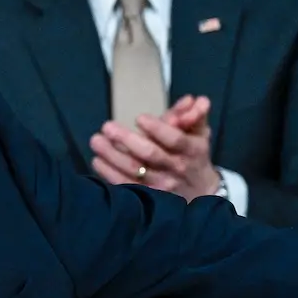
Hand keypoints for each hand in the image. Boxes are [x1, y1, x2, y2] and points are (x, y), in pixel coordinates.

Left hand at [89, 96, 222, 196]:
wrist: (200, 192)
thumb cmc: (194, 155)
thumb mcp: (199, 133)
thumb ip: (195, 114)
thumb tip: (197, 100)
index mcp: (191, 150)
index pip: (175, 140)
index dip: (158, 129)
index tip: (139, 118)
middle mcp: (176, 168)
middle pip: (150, 154)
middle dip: (127, 139)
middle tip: (108, 126)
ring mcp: (162, 186)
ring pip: (134, 171)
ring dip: (112, 155)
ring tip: (97, 140)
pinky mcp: (148, 197)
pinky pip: (126, 186)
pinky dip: (109, 174)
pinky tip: (97, 160)